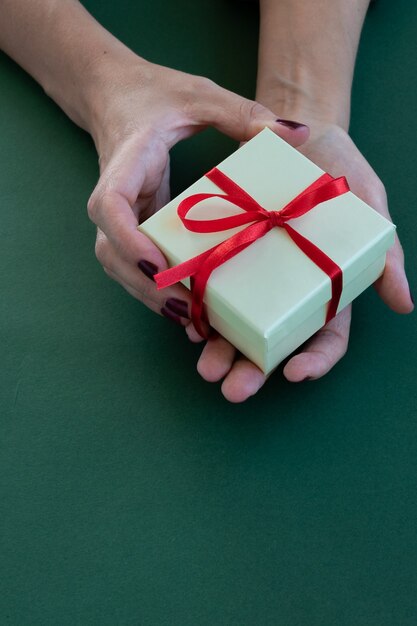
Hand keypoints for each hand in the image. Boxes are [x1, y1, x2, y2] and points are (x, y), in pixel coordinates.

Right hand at [86, 57, 307, 324]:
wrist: (115, 94)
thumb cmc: (155, 92)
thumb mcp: (201, 96)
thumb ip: (244, 113)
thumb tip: (297, 134)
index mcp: (126, 162)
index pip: (109, 206)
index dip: (128, 240)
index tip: (158, 266)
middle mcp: (115, 195)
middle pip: (110, 252)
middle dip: (144, 286)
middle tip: (188, 310)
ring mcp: (121, 215)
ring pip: (118, 266)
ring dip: (149, 296)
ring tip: (192, 319)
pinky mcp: (132, 225)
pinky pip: (133, 264)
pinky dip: (155, 288)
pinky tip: (188, 305)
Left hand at [195, 123, 412, 401]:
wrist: (299, 134)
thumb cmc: (342, 173)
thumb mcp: (370, 208)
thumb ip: (385, 257)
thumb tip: (404, 304)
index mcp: (326, 291)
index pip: (325, 339)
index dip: (314, 362)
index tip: (295, 373)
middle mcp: (287, 292)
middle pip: (273, 344)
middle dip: (253, 370)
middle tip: (233, 388)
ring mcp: (255, 278)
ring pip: (239, 327)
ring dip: (222, 351)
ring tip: (205, 366)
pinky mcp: (227, 257)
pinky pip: (213, 289)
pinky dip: (202, 310)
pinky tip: (188, 321)